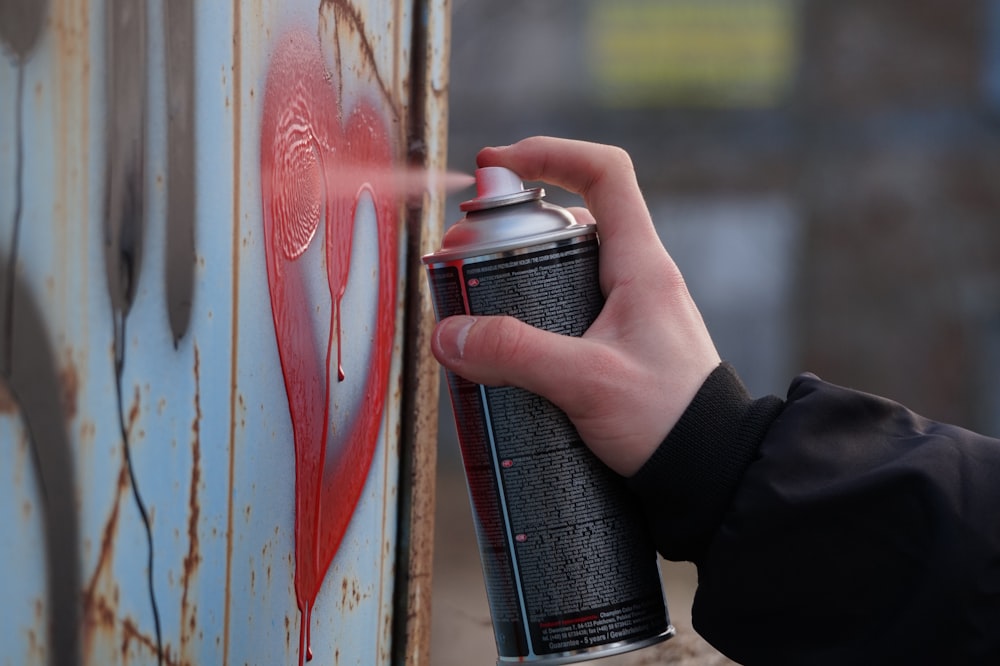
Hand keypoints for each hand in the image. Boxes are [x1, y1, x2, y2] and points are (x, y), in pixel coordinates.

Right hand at [431, 137, 720, 475]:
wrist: (711, 473)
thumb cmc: (671, 420)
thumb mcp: (588, 382)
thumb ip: (516, 354)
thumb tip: (450, 334)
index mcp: (641, 264)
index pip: (604, 172)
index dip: (549, 153)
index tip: (497, 166)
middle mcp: (637, 277)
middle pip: (571, 217)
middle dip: (514, 226)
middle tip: (469, 252)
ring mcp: (628, 311)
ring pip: (565, 266)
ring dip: (519, 272)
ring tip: (477, 301)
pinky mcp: (618, 345)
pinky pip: (568, 308)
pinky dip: (532, 312)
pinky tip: (507, 345)